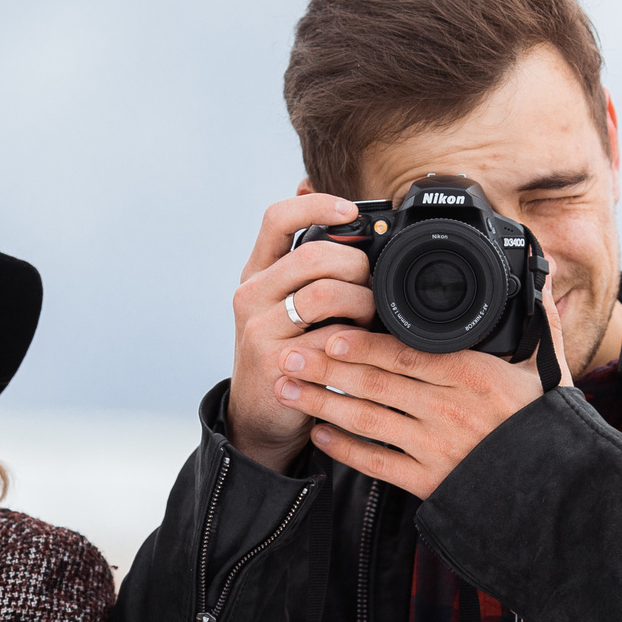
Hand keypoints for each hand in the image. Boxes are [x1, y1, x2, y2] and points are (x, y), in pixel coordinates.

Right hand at [225, 190, 376, 470]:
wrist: (262, 415)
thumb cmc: (289, 353)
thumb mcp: (289, 306)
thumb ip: (313, 274)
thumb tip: (359, 229)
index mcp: (257, 273)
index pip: (277, 218)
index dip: (316, 205)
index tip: (350, 211)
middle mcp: (251, 295)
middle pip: (313, 255)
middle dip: (356, 266)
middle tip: (370, 287)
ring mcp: (258, 328)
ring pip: (324, 294)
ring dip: (361, 303)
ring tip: (368, 319)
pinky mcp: (275, 361)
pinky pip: (330, 339)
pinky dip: (356, 341)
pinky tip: (362, 348)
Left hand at [272, 314, 572, 500]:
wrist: (556, 491)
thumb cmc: (547, 426)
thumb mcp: (547, 370)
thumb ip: (538, 323)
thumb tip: (540, 280)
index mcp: (472, 375)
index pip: (406, 354)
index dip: (364, 345)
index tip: (331, 333)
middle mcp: (447, 409)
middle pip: (374, 383)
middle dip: (325, 368)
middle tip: (287, 353)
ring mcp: (434, 447)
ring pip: (366, 419)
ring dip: (321, 403)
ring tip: (287, 386)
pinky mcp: (428, 481)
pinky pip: (377, 462)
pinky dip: (344, 449)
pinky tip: (318, 434)